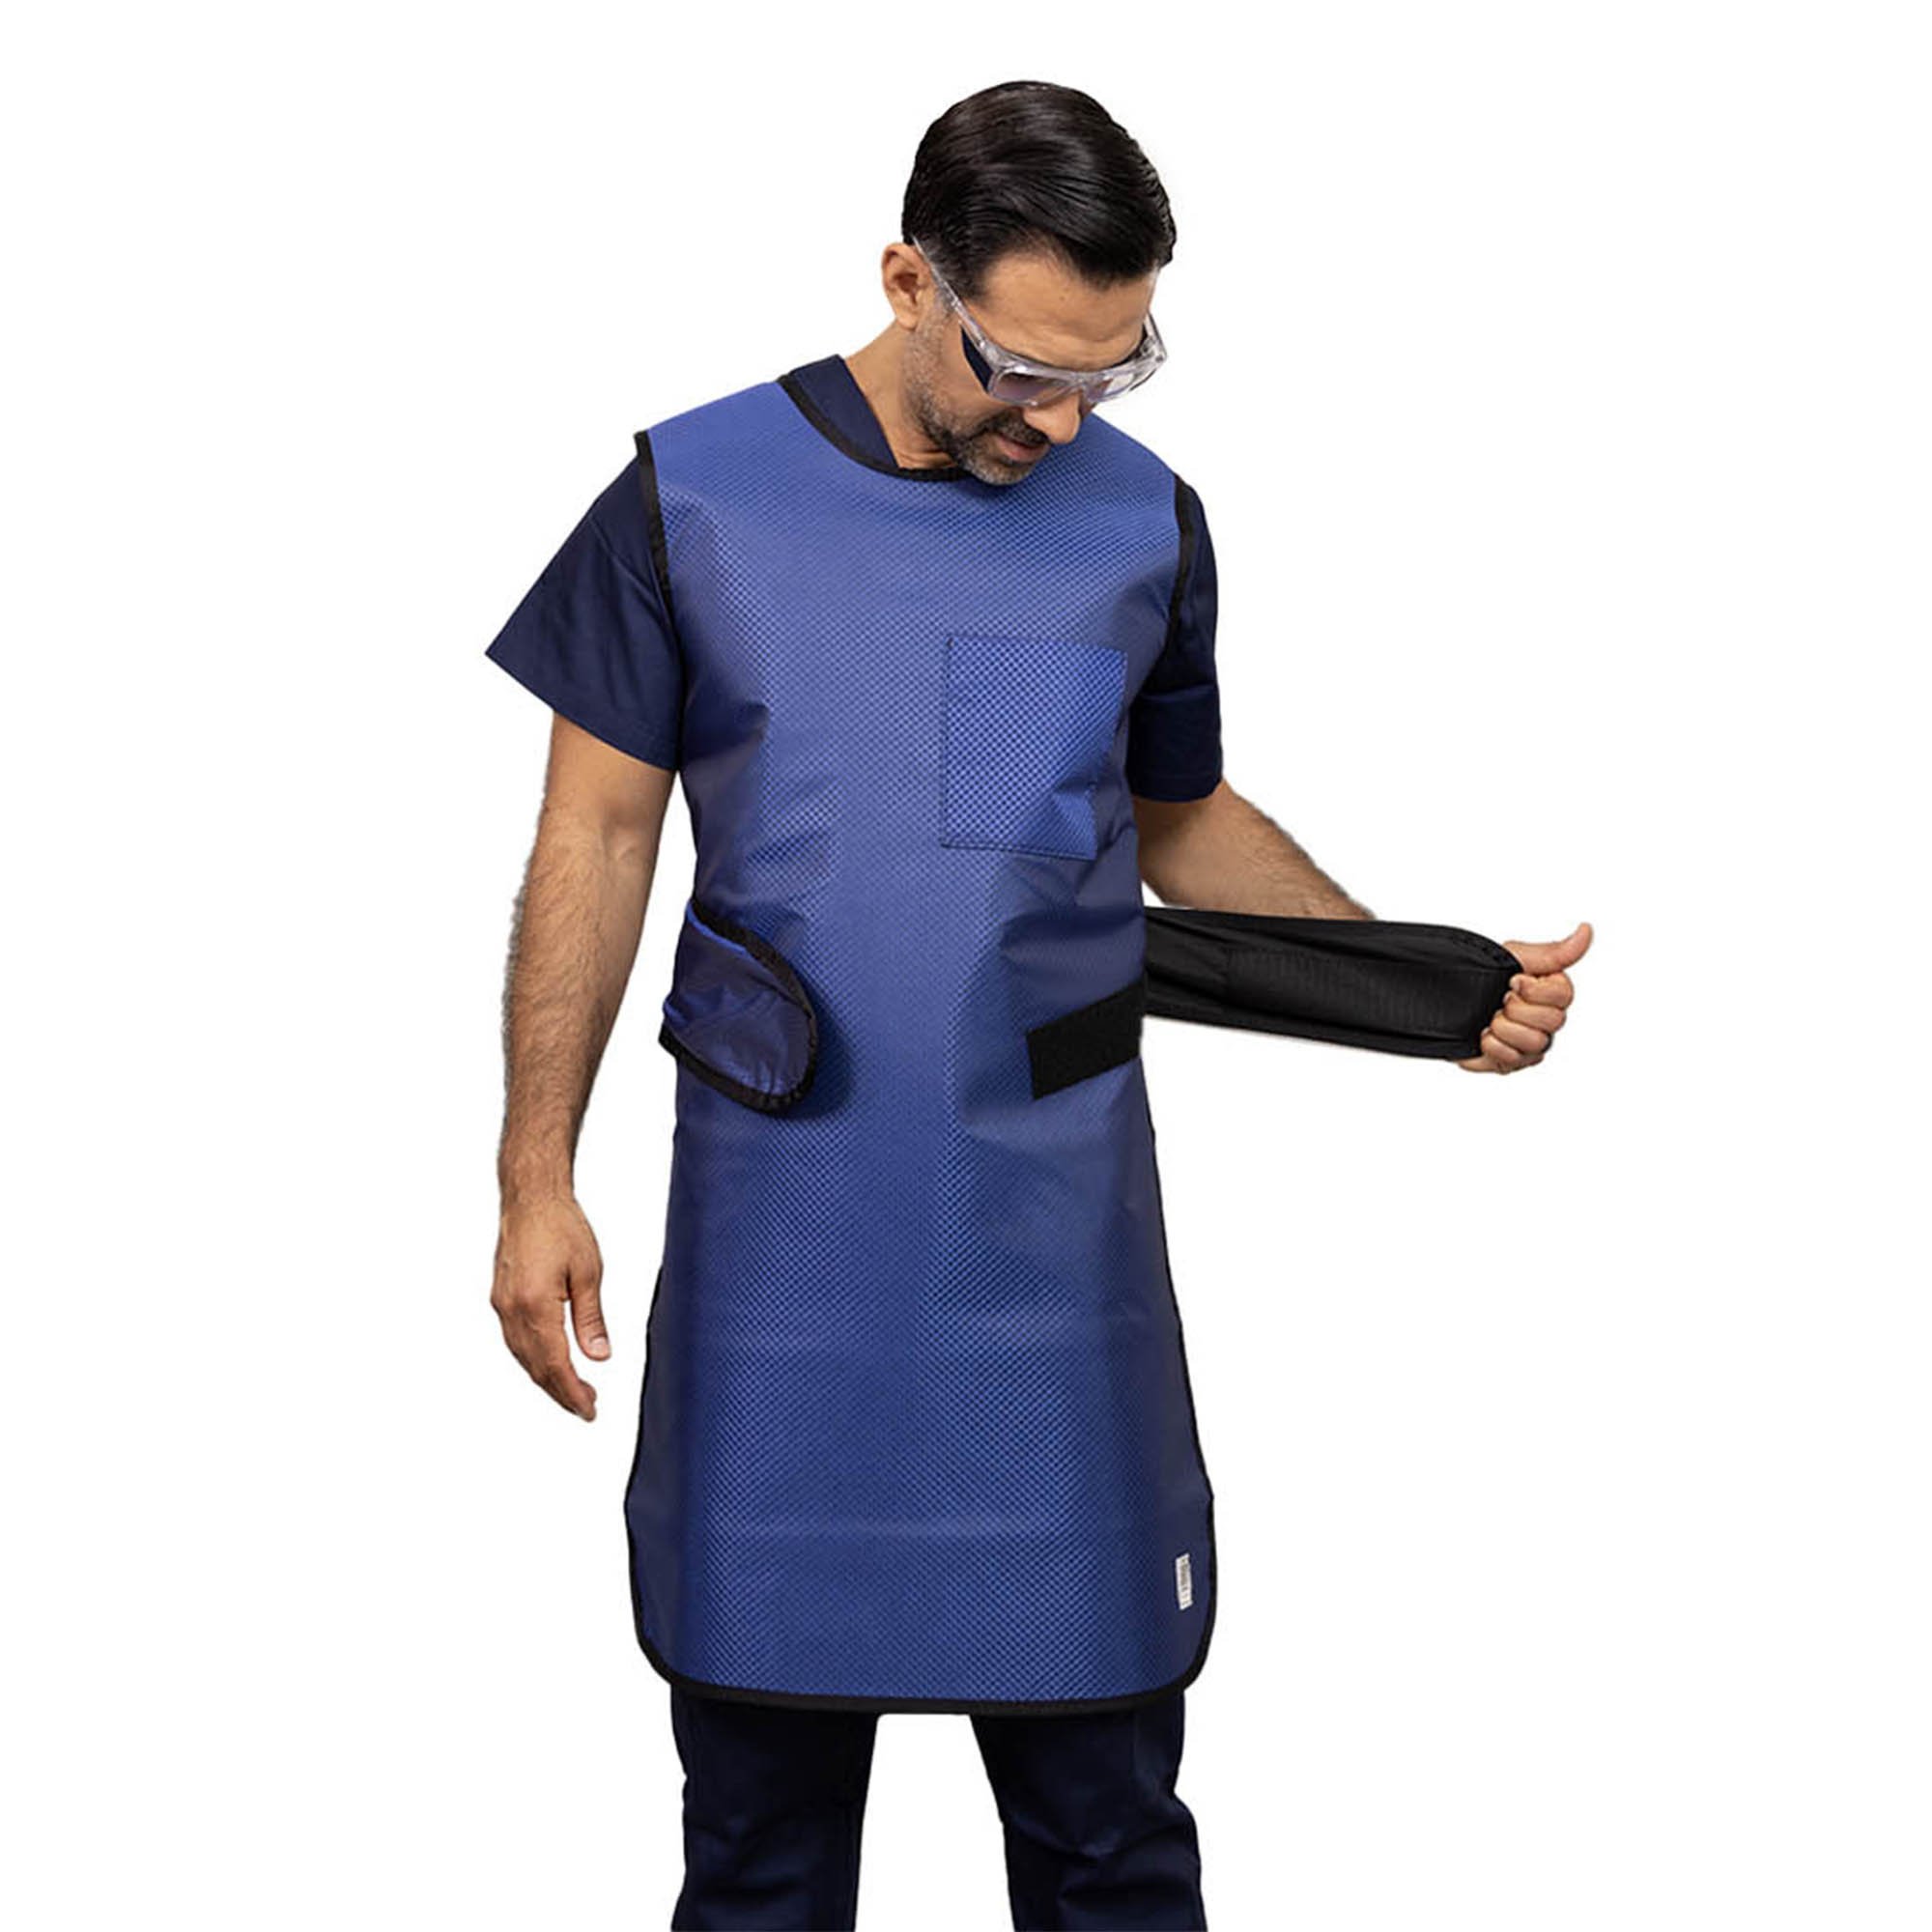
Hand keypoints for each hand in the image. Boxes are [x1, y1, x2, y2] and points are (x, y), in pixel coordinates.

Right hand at [491, 1192, 609, 1419]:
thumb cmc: (561, 1226)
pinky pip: (515, 1340)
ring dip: (546, 1378)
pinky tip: (550, 1363)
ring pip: (522, 1356)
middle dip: (560, 1392)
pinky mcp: (501, 1297)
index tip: (589, 1411)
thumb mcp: (588, 1272)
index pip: (554, 1364)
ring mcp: (502, 1305)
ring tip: (573, 1392)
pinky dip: (533, 1359)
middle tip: (587, 1409)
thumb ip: (591, 1319)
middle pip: (535, 1367)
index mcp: (534, 1306)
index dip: (571, 1393)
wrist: (530, 1198)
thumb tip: (599, 1357)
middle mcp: (511, 1310)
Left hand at [1457, 920, 1591, 1074]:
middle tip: (1500, 999)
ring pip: (1535, 1042)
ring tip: (1491, 1018)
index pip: (1563, 996)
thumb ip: (1555, 952)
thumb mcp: (1517, 956)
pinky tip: (1484, 1034)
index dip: (1534, 989)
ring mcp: (1532, 1043)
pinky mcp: (1512, 1062)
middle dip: (1517, 1007)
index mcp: (1553, 993)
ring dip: (1504, 1027)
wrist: (1447, 997)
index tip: (1513, 981)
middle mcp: (1548, 1020)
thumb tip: (1586, 930)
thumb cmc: (1484, 975)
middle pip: (1552, 1021)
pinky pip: (1512, 1060)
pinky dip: (1492, 1045)